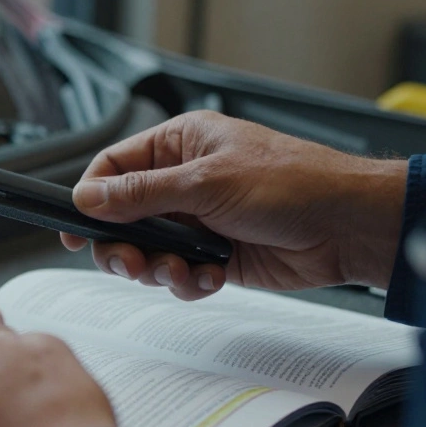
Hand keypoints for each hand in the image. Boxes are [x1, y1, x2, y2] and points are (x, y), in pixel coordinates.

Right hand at [62, 111, 408, 299]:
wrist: (349, 227)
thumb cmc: (294, 184)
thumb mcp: (206, 183)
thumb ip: (141, 195)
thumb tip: (89, 197)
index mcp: (179, 145)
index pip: (114, 168)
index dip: (90, 198)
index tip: (76, 229)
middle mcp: (185, 181)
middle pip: (123, 217)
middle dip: (123, 245)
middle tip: (129, 262)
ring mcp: (200, 220)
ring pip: (149, 251)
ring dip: (157, 267)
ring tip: (180, 270)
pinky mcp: (217, 255)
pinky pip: (180, 273)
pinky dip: (188, 281)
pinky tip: (210, 276)